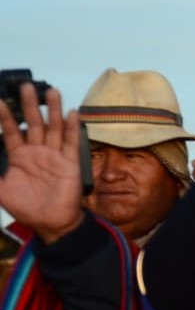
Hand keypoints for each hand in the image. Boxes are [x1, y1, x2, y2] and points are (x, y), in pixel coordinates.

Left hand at [0, 84, 84, 242]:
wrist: (51, 223)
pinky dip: (72, 127)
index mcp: (19, 156)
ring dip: (53, 110)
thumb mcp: (0, 189)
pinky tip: (72, 113)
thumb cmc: (25, 207)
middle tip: (26, 87)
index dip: (5, 117)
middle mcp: (37, 151)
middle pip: (34, 123)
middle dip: (30, 105)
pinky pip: (71, 142)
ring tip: (51, 92)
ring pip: (53, 128)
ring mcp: (54, 155)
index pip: (11, 131)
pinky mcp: (70, 162)